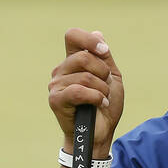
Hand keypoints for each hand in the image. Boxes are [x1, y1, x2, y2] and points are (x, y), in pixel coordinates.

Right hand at [50, 28, 124, 155]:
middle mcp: (61, 70)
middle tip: (106, 87)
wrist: (101, 134)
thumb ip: (104, 58)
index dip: (89, 40)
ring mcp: (56, 84)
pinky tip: (100, 105)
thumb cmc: (105, 107)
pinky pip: (79, 91)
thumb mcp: (111, 78)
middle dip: (103, 72)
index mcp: (73, 61)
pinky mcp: (55, 100)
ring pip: (85, 76)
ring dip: (102, 90)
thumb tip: (98, 33)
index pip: (72, 36)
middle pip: (83, 56)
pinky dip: (96, 98)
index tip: (104, 52)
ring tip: (102, 100)